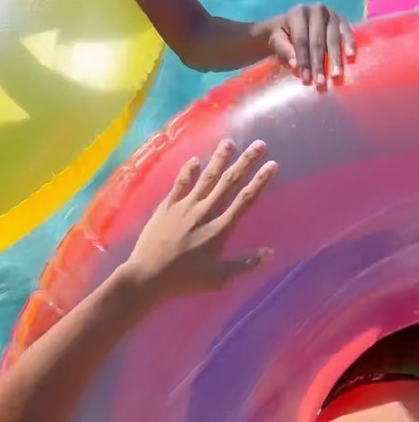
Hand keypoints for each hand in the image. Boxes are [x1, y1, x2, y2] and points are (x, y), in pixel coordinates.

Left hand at [122, 139, 276, 303]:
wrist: (148, 275)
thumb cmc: (185, 280)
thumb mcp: (219, 278)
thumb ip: (244, 264)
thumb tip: (270, 253)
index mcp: (219, 229)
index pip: (245, 200)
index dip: (260, 181)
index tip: (272, 165)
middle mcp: (204, 212)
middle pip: (228, 182)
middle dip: (245, 162)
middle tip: (259, 144)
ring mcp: (184, 207)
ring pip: (206, 178)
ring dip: (219, 159)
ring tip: (229, 142)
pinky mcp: (166, 207)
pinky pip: (179, 184)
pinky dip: (187, 171)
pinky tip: (195, 160)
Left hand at [268, 4, 355, 89]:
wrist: (294, 23)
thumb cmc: (284, 35)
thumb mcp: (277, 41)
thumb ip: (283, 50)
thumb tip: (295, 64)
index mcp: (298, 13)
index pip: (301, 41)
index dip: (303, 61)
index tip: (306, 80)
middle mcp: (317, 10)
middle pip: (318, 42)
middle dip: (318, 65)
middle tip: (320, 84)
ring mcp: (331, 14)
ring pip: (333, 39)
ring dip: (335, 59)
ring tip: (335, 76)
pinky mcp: (342, 19)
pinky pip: (347, 33)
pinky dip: (349, 44)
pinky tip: (351, 57)